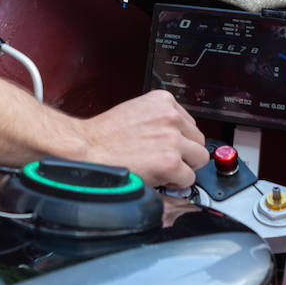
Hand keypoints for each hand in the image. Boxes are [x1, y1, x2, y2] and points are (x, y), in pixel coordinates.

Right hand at [79, 90, 208, 188]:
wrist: (86, 149)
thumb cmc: (104, 135)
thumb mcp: (137, 111)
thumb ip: (160, 119)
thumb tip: (177, 134)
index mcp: (164, 100)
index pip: (190, 123)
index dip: (180, 139)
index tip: (170, 147)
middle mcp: (172, 117)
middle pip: (199, 140)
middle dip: (185, 153)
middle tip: (166, 160)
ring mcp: (173, 139)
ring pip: (199, 159)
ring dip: (184, 167)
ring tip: (162, 169)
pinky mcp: (171, 161)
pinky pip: (188, 178)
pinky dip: (175, 183)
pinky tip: (159, 178)